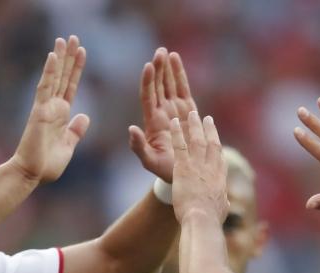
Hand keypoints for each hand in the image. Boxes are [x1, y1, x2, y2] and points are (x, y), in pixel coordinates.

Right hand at [11, 36, 90, 183]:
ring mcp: (45, 108)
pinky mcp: (39, 112)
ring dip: (59, 58)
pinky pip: (45, 88)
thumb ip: (76, 131)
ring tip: (64, 39)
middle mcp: (52, 108)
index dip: (76, 70)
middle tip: (72, 37)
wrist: (32, 175)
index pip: (70, 87)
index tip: (82, 52)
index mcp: (61, 115)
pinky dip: (49, 72)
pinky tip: (53, 56)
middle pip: (62, 77)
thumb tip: (84, 116)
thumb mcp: (68, 146)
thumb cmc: (47, 165)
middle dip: (68, 57)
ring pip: (54, 78)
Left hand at [129, 48, 197, 181]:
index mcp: (153, 122)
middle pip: (158, 86)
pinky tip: (176, 59)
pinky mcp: (188, 110)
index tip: (149, 66)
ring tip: (165, 52)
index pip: (149, 97)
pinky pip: (183, 88)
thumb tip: (131, 129)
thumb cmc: (165, 170)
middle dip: (158, 69)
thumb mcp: (149, 161)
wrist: (185, 173)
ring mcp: (175, 110)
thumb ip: (139, 147)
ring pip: (169, 84)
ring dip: (167, 68)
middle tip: (159, 52)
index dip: (148, 82)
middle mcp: (162, 112)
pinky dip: (179, 74)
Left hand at [170, 111, 228, 224]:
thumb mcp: (221, 210)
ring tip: (192, 114)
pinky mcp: (183, 167)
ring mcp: (198, 165)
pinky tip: (173, 123)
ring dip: (194, 125)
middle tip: (207, 119)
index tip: (216, 139)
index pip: (220, 159)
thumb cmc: (210, 219)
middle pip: (212, 143)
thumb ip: (222, 203)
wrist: (202, 219)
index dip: (218, 147)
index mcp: (220, 179)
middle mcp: (211, 168)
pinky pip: (180, 145)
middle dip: (209, 130)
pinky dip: (176, 133)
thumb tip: (225, 203)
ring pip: (197, 139)